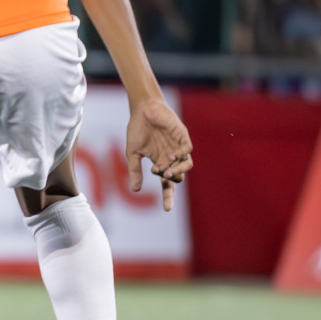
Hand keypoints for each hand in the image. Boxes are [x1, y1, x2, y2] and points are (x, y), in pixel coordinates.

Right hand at [126, 96, 193, 211]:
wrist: (142, 109)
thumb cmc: (137, 130)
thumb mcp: (133, 153)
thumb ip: (135, 171)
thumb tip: (135, 190)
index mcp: (160, 163)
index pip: (166, 184)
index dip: (168, 197)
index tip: (167, 209)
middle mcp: (171, 157)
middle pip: (178, 176)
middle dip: (170, 179)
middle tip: (159, 173)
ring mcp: (178, 147)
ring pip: (186, 164)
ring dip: (178, 170)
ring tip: (167, 170)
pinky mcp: (182, 136)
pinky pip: (187, 149)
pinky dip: (180, 154)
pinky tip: (170, 154)